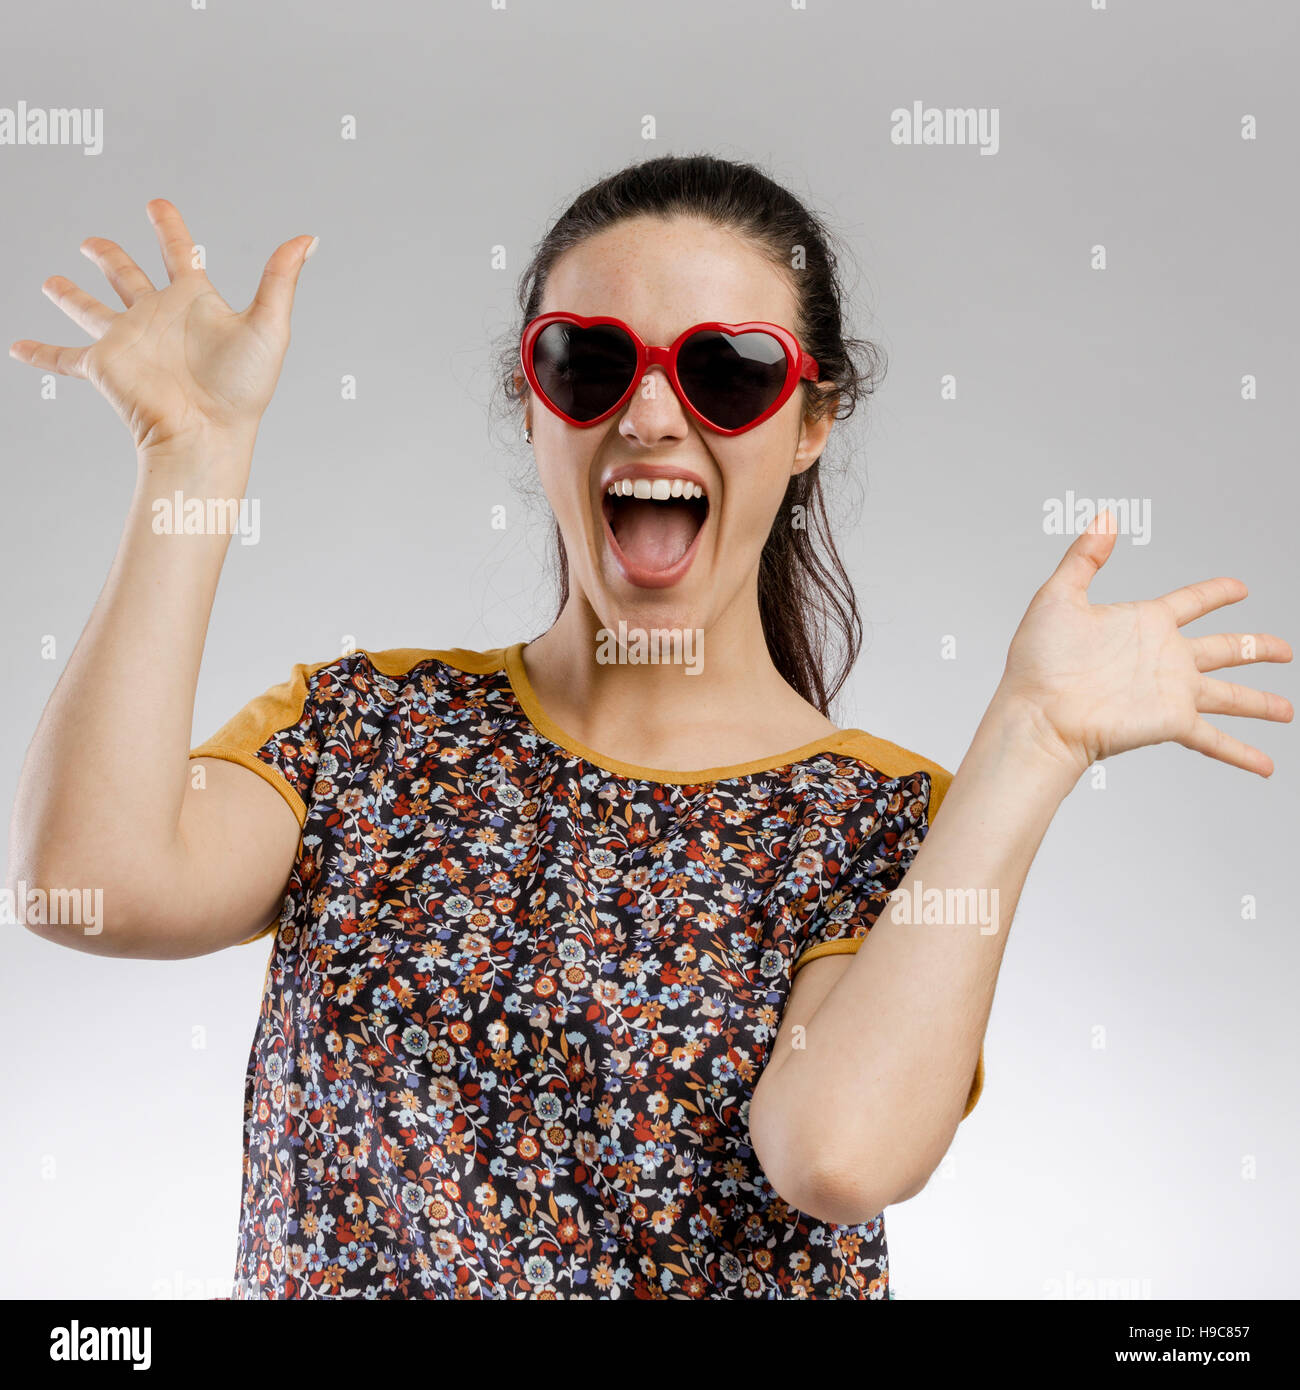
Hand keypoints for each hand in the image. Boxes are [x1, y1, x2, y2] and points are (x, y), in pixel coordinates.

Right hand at [8, 199, 315, 454]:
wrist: (209, 433)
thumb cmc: (243, 389)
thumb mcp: (268, 325)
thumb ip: (281, 279)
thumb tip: (308, 238)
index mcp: (193, 302)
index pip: (178, 253)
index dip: (167, 227)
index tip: (156, 204)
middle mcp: (157, 317)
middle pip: (127, 276)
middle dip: (110, 257)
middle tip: (92, 241)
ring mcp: (128, 340)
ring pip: (90, 309)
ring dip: (70, 295)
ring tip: (52, 281)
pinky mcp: (103, 364)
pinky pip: (63, 357)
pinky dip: (41, 354)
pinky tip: (18, 349)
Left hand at [997, 511, 1292, 780]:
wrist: (1037, 715)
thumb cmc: (1038, 663)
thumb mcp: (1058, 597)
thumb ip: (1084, 557)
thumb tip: (1104, 516)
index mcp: (1144, 624)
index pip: (1192, 602)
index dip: (1217, 593)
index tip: (1240, 588)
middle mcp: (1164, 658)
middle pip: (1225, 648)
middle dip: (1256, 647)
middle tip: (1284, 648)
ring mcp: (1172, 693)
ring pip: (1231, 696)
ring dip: (1261, 702)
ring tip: (1286, 710)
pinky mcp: (1172, 723)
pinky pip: (1216, 740)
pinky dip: (1242, 754)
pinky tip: (1266, 767)